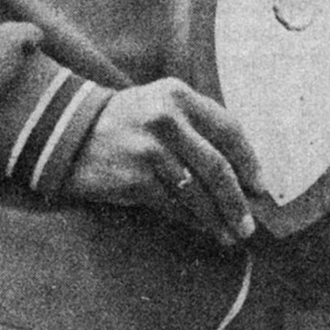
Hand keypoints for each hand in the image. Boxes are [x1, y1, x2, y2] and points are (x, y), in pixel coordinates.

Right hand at [64, 77, 265, 247]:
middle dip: (236, 200)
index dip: (248, 160)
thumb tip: (240, 172)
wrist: (69, 133)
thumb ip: (197, 128)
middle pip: (216, 166)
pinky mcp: (134, 177)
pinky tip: (201, 228)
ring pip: (196, 192)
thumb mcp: (162, 107)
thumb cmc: (128, 123)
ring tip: (229, 235)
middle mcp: (166, 118)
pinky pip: (173, 205)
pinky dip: (191, 220)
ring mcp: (149, 148)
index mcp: (179, 95)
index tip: (259, 186)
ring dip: (216, 218)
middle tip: (248, 224)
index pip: (228, 128)